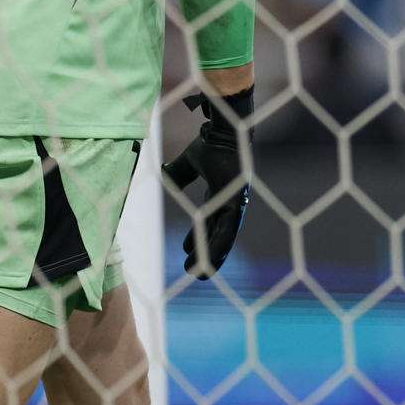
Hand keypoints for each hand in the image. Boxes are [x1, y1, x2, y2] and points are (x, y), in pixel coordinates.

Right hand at [161, 88, 251, 277]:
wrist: (224, 128)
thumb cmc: (210, 141)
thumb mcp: (189, 161)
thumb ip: (179, 173)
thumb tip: (165, 177)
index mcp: (220, 191)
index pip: (210, 220)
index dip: (199, 236)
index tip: (185, 250)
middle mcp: (230, 199)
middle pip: (217, 232)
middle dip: (206, 252)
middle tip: (193, 270)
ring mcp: (236, 201)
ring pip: (224, 236)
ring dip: (213, 256)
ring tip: (200, 275)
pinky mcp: (238, 201)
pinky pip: (228, 229)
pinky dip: (220, 245)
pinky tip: (212, 261)